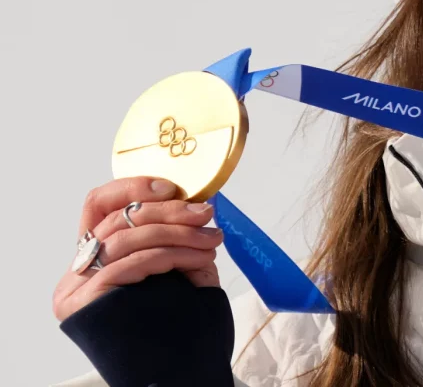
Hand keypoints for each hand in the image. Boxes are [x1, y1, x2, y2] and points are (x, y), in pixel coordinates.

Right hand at [53, 177, 223, 321]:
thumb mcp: (176, 269)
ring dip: (177, 234)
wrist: (179, 371)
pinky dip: (169, 254)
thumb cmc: (178, 322)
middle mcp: (77, 272)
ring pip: (126, 239)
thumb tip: (197, 202)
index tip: (172, 187)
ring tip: (211, 240)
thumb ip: (172, 237)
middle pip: (117, 220)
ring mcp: (77, 289)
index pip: (97, 205)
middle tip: (206, 214)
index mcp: (93, 258)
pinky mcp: (87, 303)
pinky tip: (198, 257)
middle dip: (168, 212)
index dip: (132, 188)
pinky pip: (131, 263)